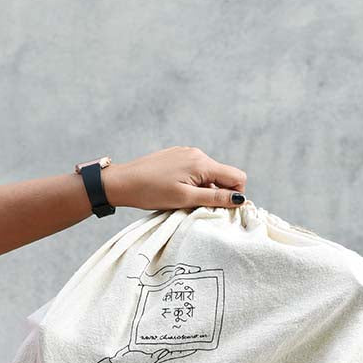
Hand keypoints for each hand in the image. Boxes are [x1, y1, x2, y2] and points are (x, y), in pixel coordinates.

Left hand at [103, 145, 246, 210]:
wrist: (122, 182)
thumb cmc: (151, 192)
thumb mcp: (185, 199)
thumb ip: (214, 198)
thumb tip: (239, 199)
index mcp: (202, 163)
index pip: (237, 177)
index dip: (234, 196)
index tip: (219, 208)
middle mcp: (197, 154)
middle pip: (224, 175)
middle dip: (218, 193)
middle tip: (198, 207)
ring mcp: (186, 153)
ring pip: (209, 174)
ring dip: (204, 189)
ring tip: (184, 200)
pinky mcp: (177, 156)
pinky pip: (195, 171)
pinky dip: (193, 183)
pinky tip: (176, 191)